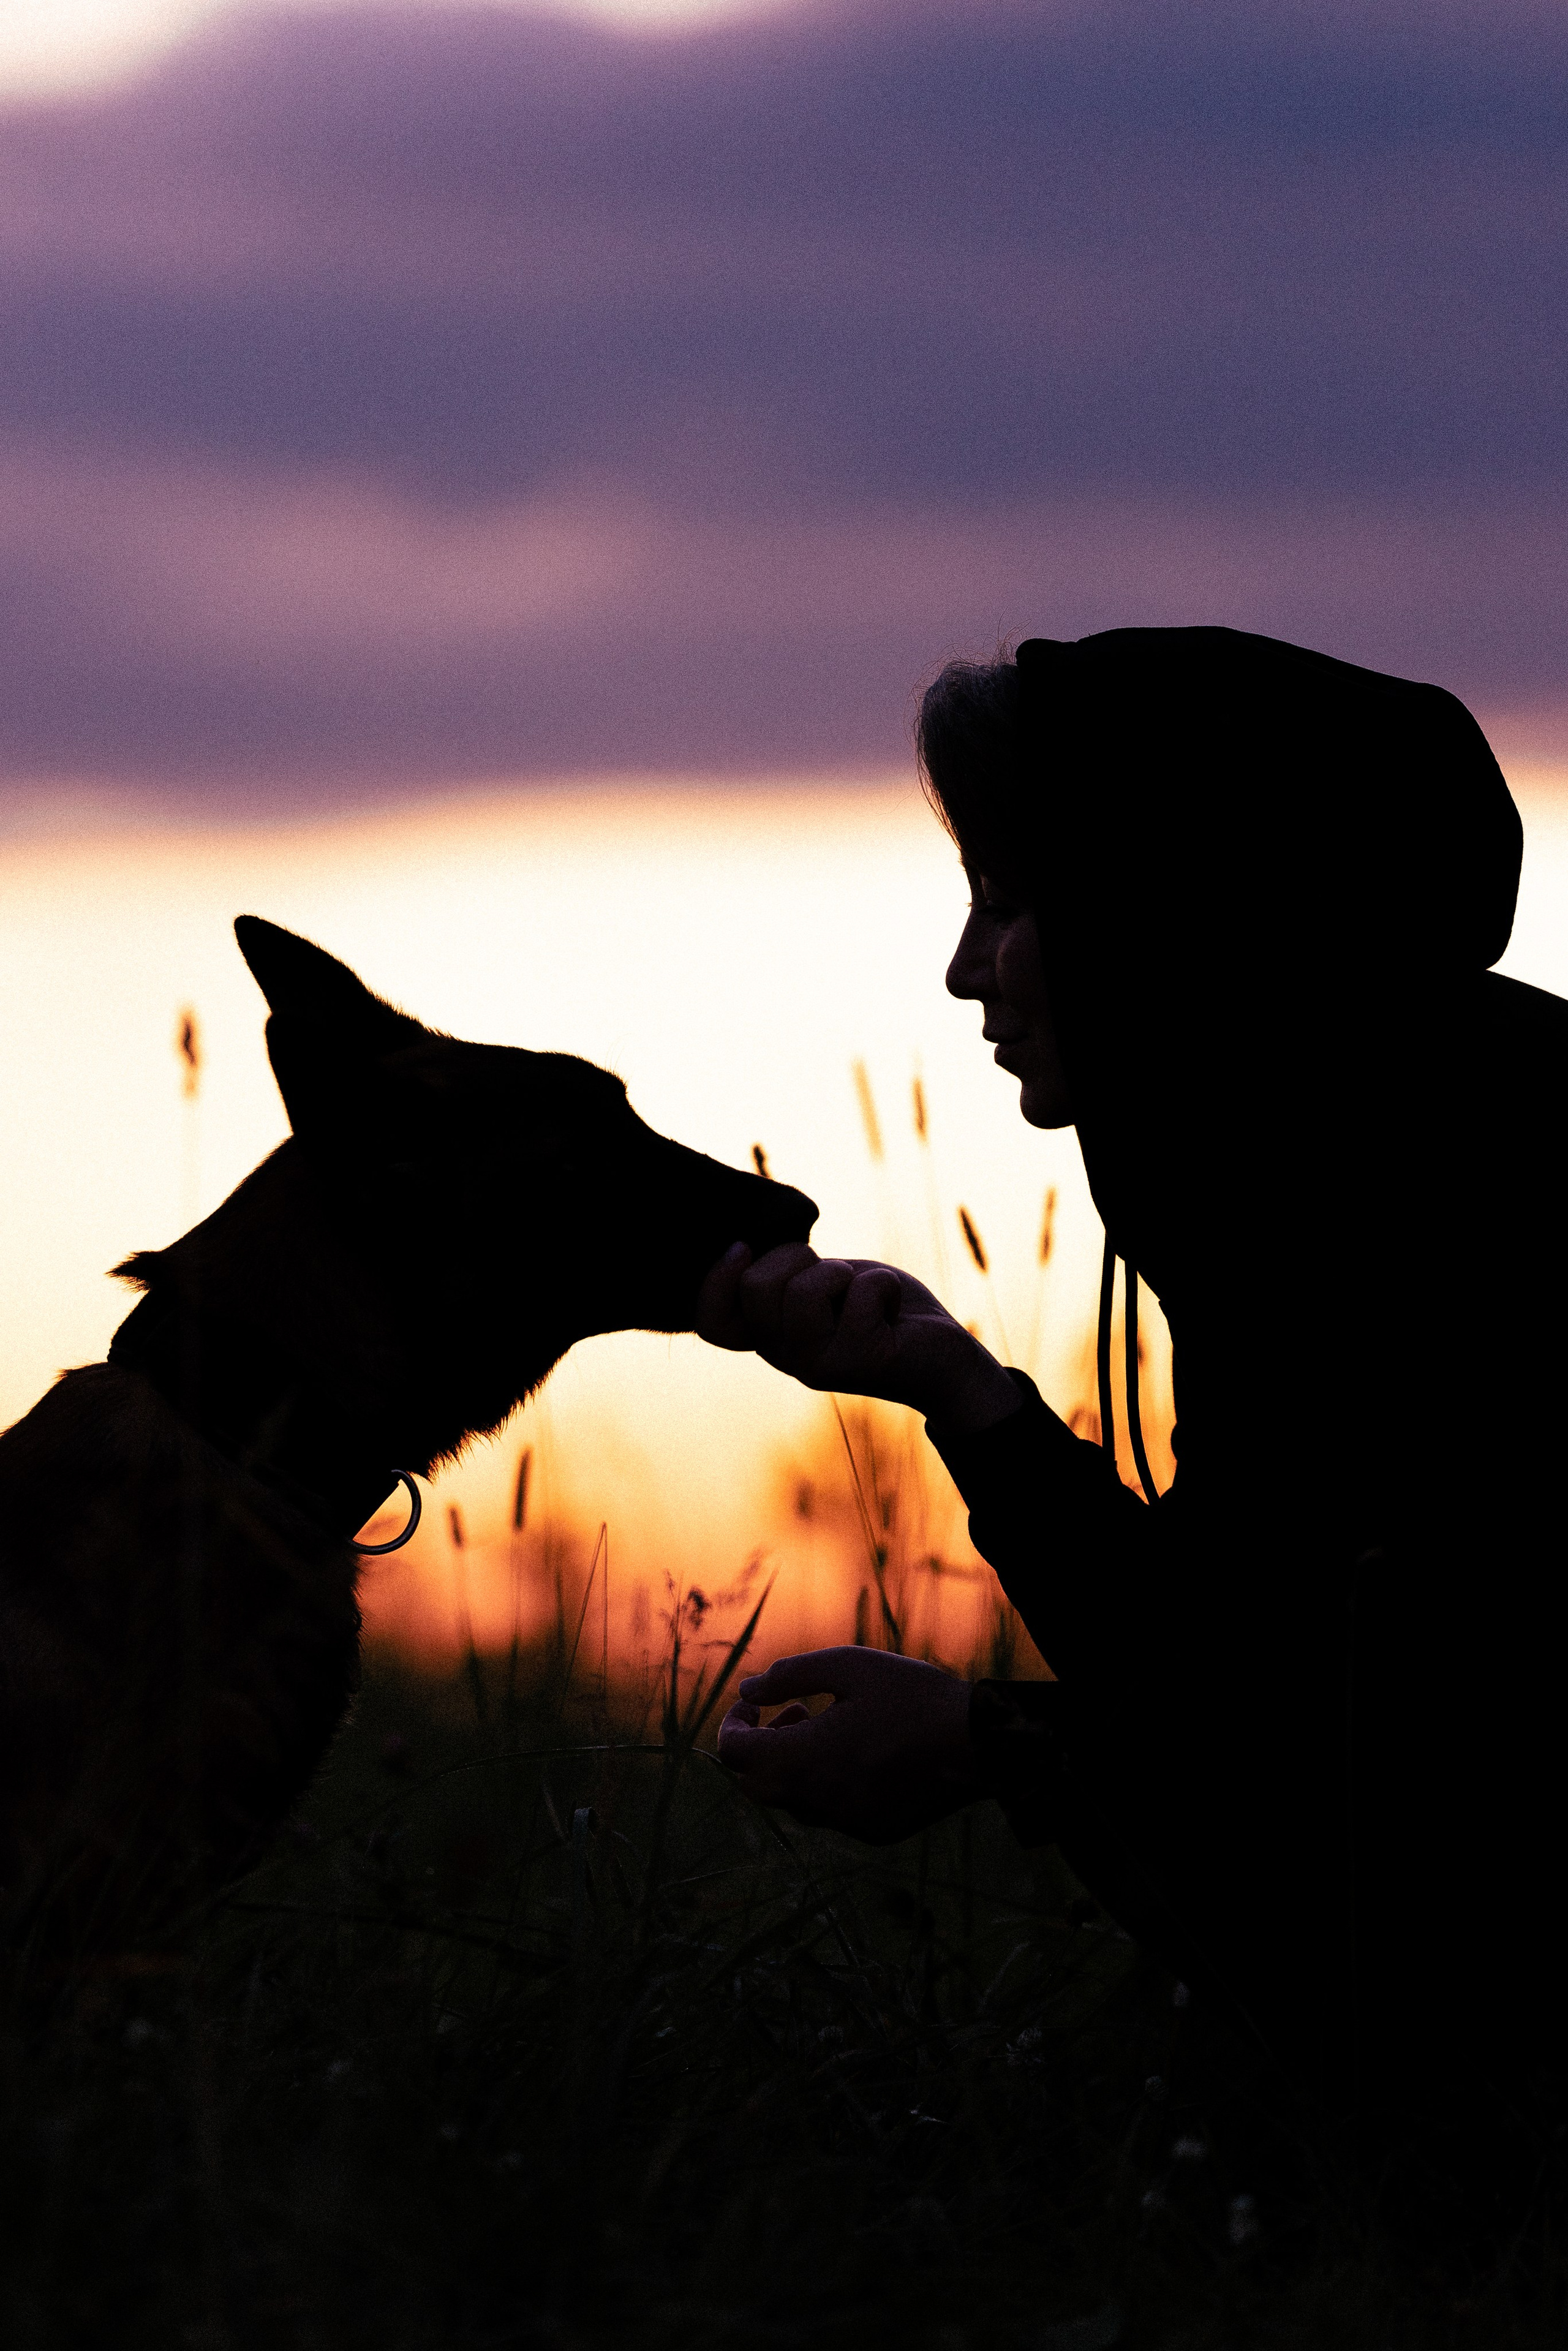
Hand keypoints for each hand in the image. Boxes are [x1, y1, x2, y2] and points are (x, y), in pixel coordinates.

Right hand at [695, 1243, 1022, 1432]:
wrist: (945, 1358)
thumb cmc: (882, 1310)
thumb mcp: (826, 1284)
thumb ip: (789, 1275)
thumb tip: (748, 1237)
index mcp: (772, 1337)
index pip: (713, 1322)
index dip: (716, 1280)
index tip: (745, 1247)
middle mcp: (787, 1358)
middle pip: (756, 1289)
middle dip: (795, 1256)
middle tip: (833, 1274)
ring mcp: (820, 1365)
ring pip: (802, 1291)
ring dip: (841, 1273)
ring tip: (863, 1292)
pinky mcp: (860, 1361)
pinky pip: (859, 1293)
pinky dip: (881, 1283)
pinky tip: (892, 1308)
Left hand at [716, 1647, 980, 1843]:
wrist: (978, 1744)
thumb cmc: (911, 1696)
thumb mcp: (848, 1666)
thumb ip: (789, 1675)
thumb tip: (747, 1691)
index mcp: (802, 1758)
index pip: (735, 1754)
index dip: (733, 1726)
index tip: (752, 1705)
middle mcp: (816, 1800)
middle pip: (756, 1785)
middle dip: (760, 1749)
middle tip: (794, 1713)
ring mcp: (845, 1822)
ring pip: (793, 1802)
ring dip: (794, 1766)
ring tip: (830, 1726)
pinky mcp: (872, 1831)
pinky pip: (831, 1813)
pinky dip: (828, 1785)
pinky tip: (862, 1755)